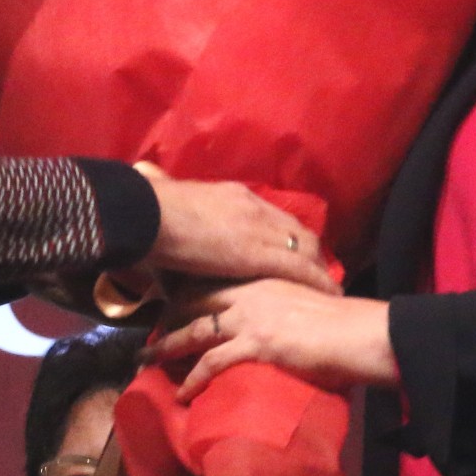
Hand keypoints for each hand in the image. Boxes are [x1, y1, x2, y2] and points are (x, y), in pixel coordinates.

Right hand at [144, 176, 334, 292]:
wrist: (147, 215)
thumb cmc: (148, 211)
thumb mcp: (168, 199)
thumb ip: (171, 200)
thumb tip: (152, 185)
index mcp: (233, 195)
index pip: (272, 214)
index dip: (286, 232)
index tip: (294, 246)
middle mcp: (253, 208)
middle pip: (295, 228)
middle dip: (309, 249)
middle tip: (318, 268)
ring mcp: (259, 229)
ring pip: (304, 246)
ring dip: (317, 265)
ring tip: (327, 283)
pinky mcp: (258, 254)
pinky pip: (298, 267)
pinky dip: (316, 279)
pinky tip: (328, 290)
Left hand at [148, 282, 396, 397]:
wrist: (358, 333)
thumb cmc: (343, 322)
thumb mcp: (307, 299)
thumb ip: (284, 303)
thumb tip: (277, 320)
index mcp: (264, 278)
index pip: (215, 279)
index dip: (188, 290)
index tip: (170, 302)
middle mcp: (250, 292)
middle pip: (195, 299)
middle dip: (168, 315)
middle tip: (150, 331)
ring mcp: (250, 318)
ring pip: (195, 330)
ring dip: (168, 346)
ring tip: (148, 360)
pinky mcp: (255, 344)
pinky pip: (212, 363)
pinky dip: (192, 379)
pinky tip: (181, 393)